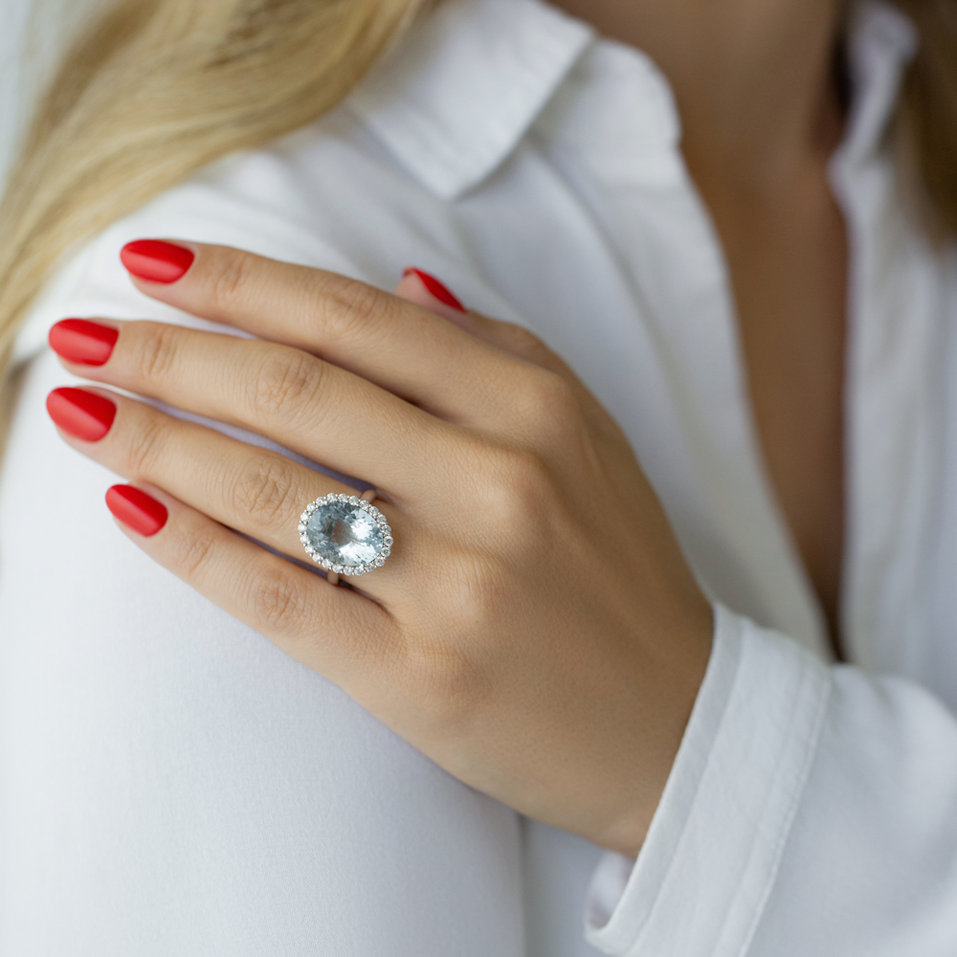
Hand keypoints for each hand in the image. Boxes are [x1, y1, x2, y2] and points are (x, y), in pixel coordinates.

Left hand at [45, 239, 713, 856]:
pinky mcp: (421, 676)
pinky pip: (280, 598)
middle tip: (82, 335)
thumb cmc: (619, 568)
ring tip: (76, 409)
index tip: (153, 263)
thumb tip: (395, 283)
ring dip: (153, 439)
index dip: (242, 282)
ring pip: (271, 489)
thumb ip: (493, 351)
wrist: (675, 718)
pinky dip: (191, 547)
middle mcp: (496, 482)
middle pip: (295, 391)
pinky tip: (129, 508)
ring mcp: (458, 583)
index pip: (355, 320)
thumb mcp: (585, 435)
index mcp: (534, 409)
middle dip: (168, 354)